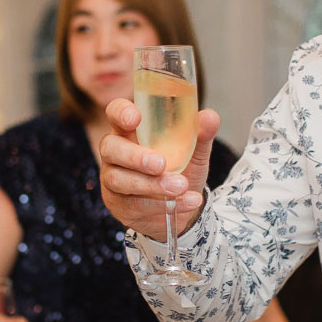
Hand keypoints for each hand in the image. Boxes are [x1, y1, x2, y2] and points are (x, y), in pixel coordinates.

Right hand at [97, 97, 221, 241]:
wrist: (181, 208)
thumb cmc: (180, 170)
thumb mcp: (194, 153)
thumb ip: (200, 135)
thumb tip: (210, 116)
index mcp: (130, 131)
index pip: (115, 113)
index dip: (120, 113)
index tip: (135, 118)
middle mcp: (116, 153)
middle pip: (110, 148)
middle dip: (135, 156)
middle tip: (160, 163)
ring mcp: (113, 180)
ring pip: (120, 179)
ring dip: (152, 184)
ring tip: (181, 186)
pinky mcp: (119, 206)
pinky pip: (136, 205)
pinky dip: (163, 204)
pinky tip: (187, 200)